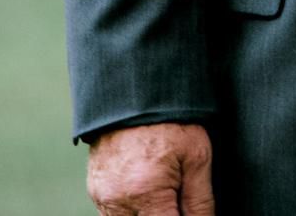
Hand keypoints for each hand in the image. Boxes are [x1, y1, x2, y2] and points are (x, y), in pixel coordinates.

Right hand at [86, 122, 213, 215]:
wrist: (136, 92)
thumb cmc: (171, 121)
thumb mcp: (197, 158)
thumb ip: (200, 202)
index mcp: (146, 194)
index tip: (187, 208)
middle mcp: (118, 201)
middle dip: (164, 215)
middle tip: (177, 196)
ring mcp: (102, 196)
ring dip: (148, 213)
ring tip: (164, 189)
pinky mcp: (95, 189)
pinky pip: (112, 213)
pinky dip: (132, 209)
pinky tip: (148, 189)